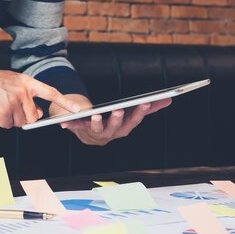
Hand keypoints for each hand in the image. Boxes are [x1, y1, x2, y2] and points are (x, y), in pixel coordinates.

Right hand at [0, 45, 79, 128]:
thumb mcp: (11, 82)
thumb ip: (26, 95)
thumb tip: (36, 113)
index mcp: (27, 81)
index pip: (51, 93)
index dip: (66, 103)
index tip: (79, 111)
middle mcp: (24, 91)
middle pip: (32, 116)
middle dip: (22, 116)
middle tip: (5, 105)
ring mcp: (14, 102)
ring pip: (19, 123)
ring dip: (9, 119)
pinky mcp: (4, 112)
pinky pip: (7, 125)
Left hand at [54, 96, 171, 145]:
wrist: (91, 134)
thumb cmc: (114, 121)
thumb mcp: (131, 114)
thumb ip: (149, 107)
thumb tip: (169, 99)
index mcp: (124, 128)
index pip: (134, 120)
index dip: (140, 112)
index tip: (146, 101)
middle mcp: (111, 133)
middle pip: (116, 126)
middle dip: (118, 119)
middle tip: (120, 109)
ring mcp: (96, 134)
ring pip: (97, 129)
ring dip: (96, 123)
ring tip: (96, 115)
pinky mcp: (81, 131)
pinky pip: (76, 128)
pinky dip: (71, 125)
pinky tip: (65, 122)